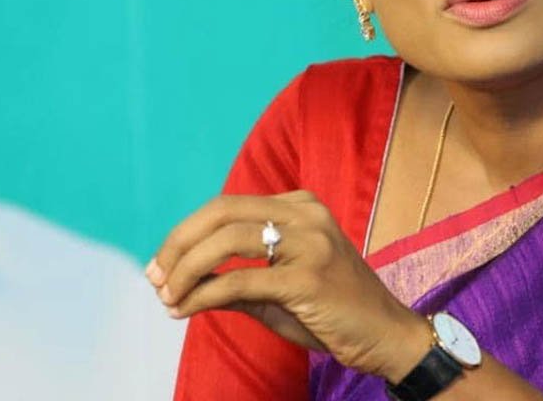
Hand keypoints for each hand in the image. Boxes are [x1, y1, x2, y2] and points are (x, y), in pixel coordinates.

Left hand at [146, 190, 431, 380]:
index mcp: (300, 207)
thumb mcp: (277, 292)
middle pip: (222, 213)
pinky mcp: (309, 278)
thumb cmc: (333, 314)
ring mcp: (311, 243)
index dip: (186, 233)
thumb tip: (178, 285)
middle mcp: (306, 215)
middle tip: (155, 278)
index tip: (161, 265)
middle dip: (178, 245)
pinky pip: (240, 280)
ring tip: (168, 297)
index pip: (227, 207)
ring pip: (227, 242)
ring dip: (186, 270)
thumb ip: (234, 281)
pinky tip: (186, 309)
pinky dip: (204, 294)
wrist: (387, 336)